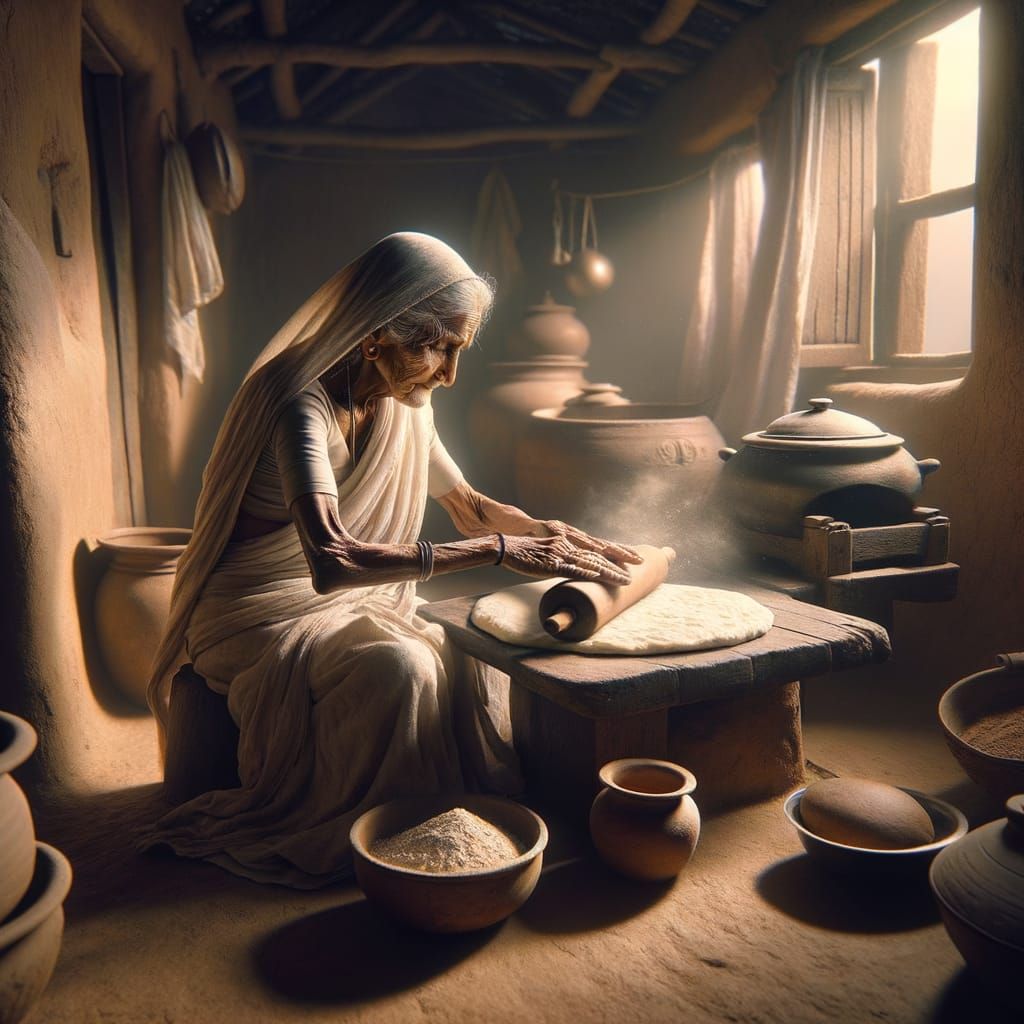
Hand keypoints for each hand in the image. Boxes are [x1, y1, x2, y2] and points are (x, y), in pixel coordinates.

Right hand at [501, 533, 631, 585]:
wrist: (507, 546)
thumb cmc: (528, 552)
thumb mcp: (552, 554)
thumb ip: (567, 559)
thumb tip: (580, 570)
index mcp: (570, 540)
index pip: (598, 546)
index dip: (617, 550)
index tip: (634, 556)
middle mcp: (569, 543)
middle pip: (599, 551)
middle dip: (621, 557)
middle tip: (640, 562)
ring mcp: (561, 552)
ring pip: (590, 561)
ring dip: (609, 571)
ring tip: (625, 578)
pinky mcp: (551, 563)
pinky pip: (572, 569)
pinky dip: (586, 573)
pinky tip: (598, 576)